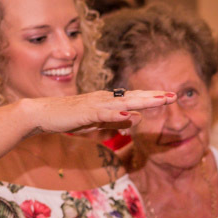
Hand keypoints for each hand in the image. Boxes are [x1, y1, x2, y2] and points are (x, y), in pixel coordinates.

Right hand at [27, 89, 175, 134]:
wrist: (43, 115)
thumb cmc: (70, 118)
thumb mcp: (99, 122)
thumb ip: (118, 120)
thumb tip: (137, 118)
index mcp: (109, 101)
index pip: (135, 99)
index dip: (153, 98)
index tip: (171, 97)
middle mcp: (105, 99)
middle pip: (134, 97)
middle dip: (154, 97)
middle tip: (174, 95)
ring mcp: (95, 104)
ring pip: (123, 103)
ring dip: (142, 101)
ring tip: (160, 101)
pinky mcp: (85, 112)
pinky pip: (103, 113)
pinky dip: (116, 114)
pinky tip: (129, 115)